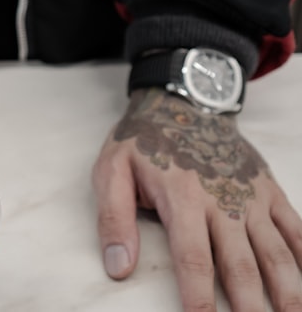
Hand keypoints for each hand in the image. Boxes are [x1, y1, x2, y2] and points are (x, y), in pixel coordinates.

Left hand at [93, 89, 301, 310]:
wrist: (183, 103)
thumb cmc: (142, 143)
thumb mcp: (111, 171)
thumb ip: (114, 219)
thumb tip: (118, 268)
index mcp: (183, 199)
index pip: (194, 259)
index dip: (199, 297)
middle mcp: (224, 201)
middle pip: (242, 266)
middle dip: (250, 307)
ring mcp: (252, 197)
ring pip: (277, 254)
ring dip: (288, 293)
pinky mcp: (270, 192)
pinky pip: (296, 229)